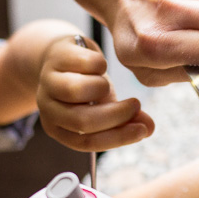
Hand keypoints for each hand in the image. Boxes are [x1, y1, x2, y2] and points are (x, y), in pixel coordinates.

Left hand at [36, 36, 154, 151]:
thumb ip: (126, 121)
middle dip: (115, 115)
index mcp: (57, 128)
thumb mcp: (105, 106)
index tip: (142, 131)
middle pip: (82, 121)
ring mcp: (49, 81)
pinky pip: (85, 64)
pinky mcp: (57, 57)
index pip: (86, 142)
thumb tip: (150, 128)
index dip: (117, 138)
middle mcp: (48, 108)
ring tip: (106, 84)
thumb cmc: (86, 86)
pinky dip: (99, 64)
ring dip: (102, 88)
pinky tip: (98, 64)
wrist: (64, 55)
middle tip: (136, 105)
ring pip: (78, 92)